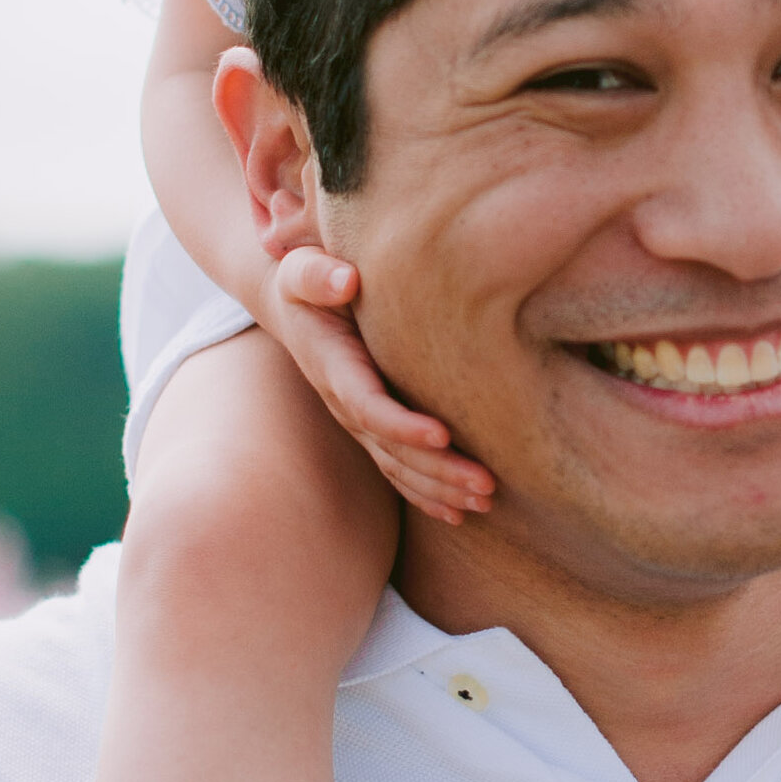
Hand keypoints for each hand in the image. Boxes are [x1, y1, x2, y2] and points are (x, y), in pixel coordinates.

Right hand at [265, 245, 494, 525]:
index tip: (442, 435)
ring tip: (486, 500)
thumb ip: (317, 273)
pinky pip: (398, 470)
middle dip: (439, 470)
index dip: (403, 424)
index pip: (367, 405)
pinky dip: (427, 494)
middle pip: (392, 449)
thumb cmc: (308, 280)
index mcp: (333, 367)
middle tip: (486, 484)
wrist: (294, 307)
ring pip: (399, 467)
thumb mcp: (302, 268)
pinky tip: (459, 513)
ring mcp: (358, 422)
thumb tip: (345, 280)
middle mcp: (344, 403)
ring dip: (442, 488)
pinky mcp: (371, 429)